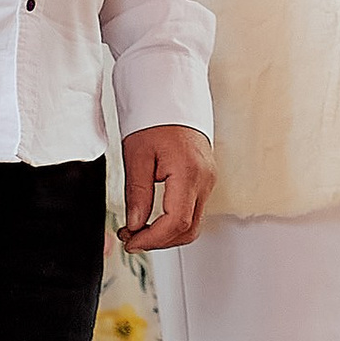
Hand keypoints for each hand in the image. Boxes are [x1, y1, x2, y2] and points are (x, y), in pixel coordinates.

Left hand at [120, 123, 215, 250]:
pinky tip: (152, 218)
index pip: (176, 222)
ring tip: (138, 228)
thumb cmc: (154, 119)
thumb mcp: (137, 155)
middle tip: (130, 237)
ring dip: (166, 234)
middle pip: (188, 229)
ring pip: (192, 224)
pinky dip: (173, 222)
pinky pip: (193, 211)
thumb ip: (137, 194)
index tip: (131, 241)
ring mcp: (208, 180)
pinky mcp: (205, 180)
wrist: (172, 98)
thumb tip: (134, 225)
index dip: (152, 239)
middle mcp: (205, 179)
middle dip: (159, 241)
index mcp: (189, 172)